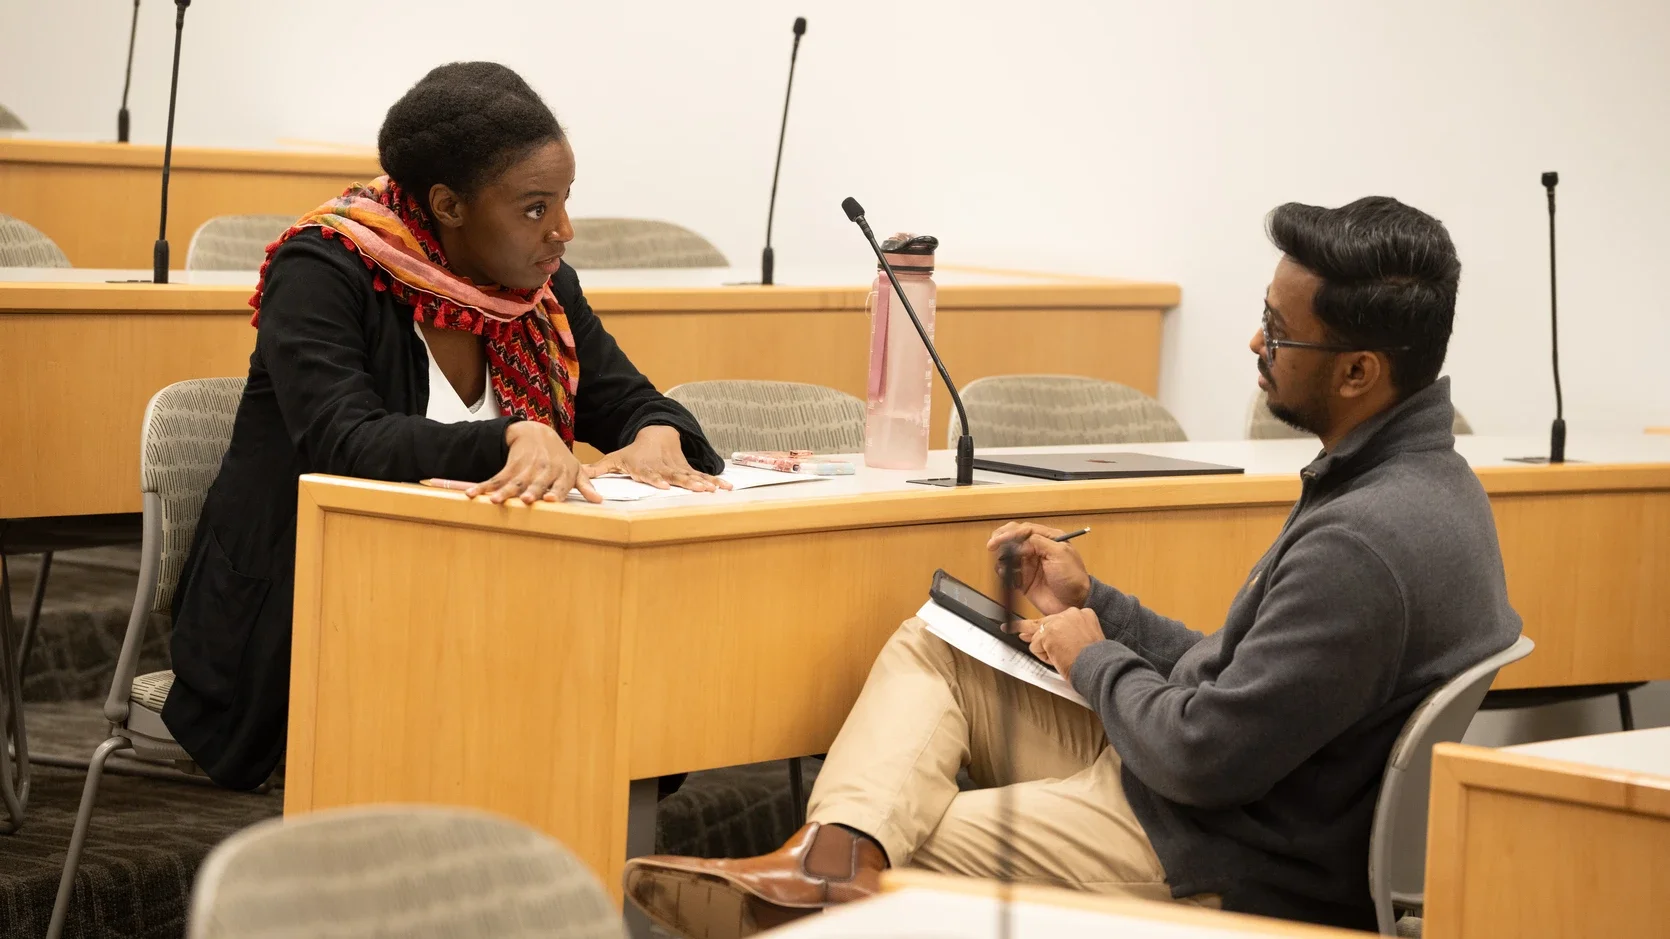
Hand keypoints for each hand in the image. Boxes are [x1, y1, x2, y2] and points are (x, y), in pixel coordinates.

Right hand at [467, 420, 600, 504]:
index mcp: (562, 472)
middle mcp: (545, 469)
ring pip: (515, 481)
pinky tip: (473, 493)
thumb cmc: (559, 456)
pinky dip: (485, 485)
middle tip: (525, 500)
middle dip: (531, 490)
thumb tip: (599, 501)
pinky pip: (497, 477)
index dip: (556, 492)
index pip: (560, 484)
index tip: (550, 500)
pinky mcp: (511, 465)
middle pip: (537, 482)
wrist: (537, 432)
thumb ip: (585, 485)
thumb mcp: (574, 468)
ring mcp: (526, 466)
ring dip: (504, 490)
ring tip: (493, 500)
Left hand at [585, 425, 732, 492]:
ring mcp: (678, 468)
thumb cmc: (633, 452)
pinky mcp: (688, 469)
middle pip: (675, 475)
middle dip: (685, 482)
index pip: (650, 473)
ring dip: (703, 482)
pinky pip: (703, 475)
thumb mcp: (614, 457)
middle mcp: (664, 468)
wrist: (657, 433)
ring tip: (713, 490)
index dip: (656, 479)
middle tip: (696, 489)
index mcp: (645, 467)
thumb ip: (598, 470)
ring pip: (691, 475)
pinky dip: (715, 481)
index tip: (663, 485)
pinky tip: (726, 487)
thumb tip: (578, 477)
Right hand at [986, 522, 1090, 615]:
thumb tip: (1020, 540)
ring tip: (1002, 564)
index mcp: (1049, 539)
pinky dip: (1003, 572)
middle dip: (1002, 540)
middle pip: (1014, 538)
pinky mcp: (1024, 579)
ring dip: (1002, 557)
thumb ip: (1039, 542)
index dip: (1011, 533)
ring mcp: (1030, 564)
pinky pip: (1008, 572)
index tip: (1000, 539)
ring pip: (1009, 554)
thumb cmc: (1072, 578)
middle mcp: (1038, 549)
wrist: (1074, 603)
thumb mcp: (1059, 553)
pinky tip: (1003, 574)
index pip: (1025, 529)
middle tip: (992, 546)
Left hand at [1012, 608, 1102, 679]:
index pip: (1058, 619)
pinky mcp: (1049, 633)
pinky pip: (1036, 647)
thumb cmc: (1094, 659)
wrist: (1099, 665)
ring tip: (1058, 658)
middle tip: (1008, 628)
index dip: (1047, 629)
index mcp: (1083, 614)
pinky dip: (1044, 657)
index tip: (1038, 633)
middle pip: (1042, 621)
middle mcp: (1071, 613)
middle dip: (1025, 628)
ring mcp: (1059, 622)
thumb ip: (1068, 635)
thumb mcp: (1085, 640)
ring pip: (1038, 636)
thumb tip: (1045, 638)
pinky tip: (1058, 659)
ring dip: (1044, 651)